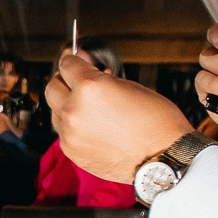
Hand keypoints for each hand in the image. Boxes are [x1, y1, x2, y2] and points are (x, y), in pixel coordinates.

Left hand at [45, 52, 191, 183]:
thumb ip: (103, 77)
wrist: (164, 158)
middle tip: (78, 81)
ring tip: (89, 107)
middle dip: (65, 81)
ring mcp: (70, 133)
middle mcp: (74, 110)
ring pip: (55, 111)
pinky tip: (92, 126)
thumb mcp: (131, 87)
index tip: (77, 59)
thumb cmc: (156, 122)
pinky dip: (73, 126)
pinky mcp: (72, 151)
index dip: (73, 59)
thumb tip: (87, 68)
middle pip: (53, 86)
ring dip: (67, 105)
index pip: (67, 64)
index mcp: (90, 87)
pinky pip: (64, 132)